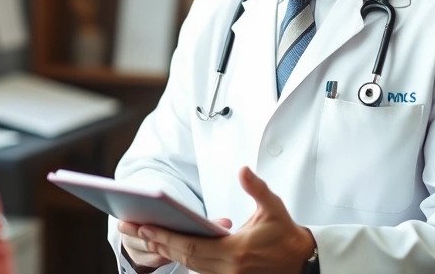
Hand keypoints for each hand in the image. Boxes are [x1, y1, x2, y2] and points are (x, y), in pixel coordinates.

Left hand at [135, 167, 315, 273]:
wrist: (303, 262)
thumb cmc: (285, 234)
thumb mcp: (273, 208)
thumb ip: (256, 188)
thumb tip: (243, 170)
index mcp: (236, 252)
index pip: (190, 246)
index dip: (164, 237)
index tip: (143, 226)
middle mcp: (229, 270)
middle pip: (183, 258)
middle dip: (155, 242)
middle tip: (130, 227)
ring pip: (189, 266)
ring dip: (166, 251)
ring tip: (144, 234)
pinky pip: (199, 270)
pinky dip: (182, 258)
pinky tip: (168, 246)